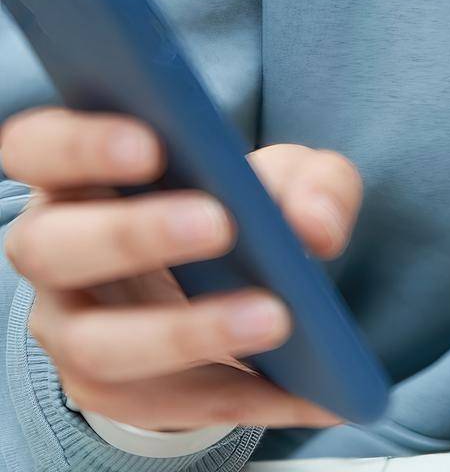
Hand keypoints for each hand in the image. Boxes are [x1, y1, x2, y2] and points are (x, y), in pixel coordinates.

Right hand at [0, 106, 361, 430]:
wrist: (222, 284)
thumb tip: (314, 225)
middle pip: (50, 245)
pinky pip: (166, 403)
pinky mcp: (108, 391)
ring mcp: (71, 326)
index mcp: (79, 171)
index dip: (78, 145)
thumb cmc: (235, 203)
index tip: (151, 144)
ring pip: (96, 343)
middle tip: (221, 224)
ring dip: (187, 332)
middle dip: (132, 234)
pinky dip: (244, 395)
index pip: (37, 145)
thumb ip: (313, 181)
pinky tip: (307, 390)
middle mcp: (55, 247)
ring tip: (274, 317)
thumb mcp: (284, 176)